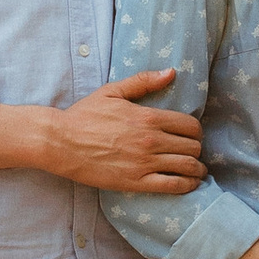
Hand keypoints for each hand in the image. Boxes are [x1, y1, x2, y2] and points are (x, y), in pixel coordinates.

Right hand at [48, 73, 204, 193]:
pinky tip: (188, 184)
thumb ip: (143, 81)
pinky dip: (186, 186)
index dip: (196, 131)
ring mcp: (144, 163)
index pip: (190, 125)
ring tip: (196, 171)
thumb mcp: (112, 92)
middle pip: (192, 147)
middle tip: (192, 153)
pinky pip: (172, 186)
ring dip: (197, 169)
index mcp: (148, 117)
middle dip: (196, 150)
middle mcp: (151, 140)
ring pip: (187, 167)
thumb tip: (171, 72)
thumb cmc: (84, 116)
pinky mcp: (135, 182)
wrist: (60, 142)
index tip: (191, 136)